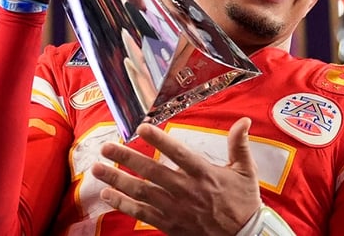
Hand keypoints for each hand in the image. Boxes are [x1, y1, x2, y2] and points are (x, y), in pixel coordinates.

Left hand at [90, 118, 261, 235]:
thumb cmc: (243, 203)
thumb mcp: (246, 172)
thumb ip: (240, 145)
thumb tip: (243, 121)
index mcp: (204, 174)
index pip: (178, 153)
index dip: (159, 140)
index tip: (142, 128)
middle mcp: (186, 190)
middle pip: (151, 172)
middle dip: (126, 158)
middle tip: (106, 147)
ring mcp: (175, 208)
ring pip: (141, 192)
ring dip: (117, 180)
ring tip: (97, 169)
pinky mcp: (169, 223)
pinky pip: (141, 213)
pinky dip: (123, 204)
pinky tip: (107, 195)